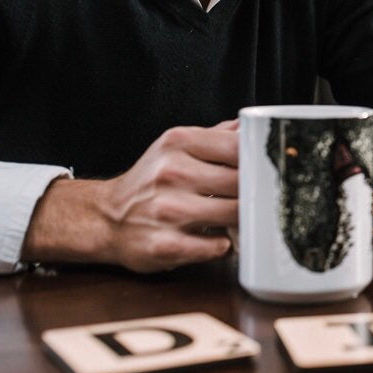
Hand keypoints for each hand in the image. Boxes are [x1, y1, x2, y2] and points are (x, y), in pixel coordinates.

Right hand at [22, 120, 239, 271]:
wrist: (105, 217)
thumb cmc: (149, 182)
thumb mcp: (176, 148)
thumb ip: (215, 137)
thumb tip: (250, 125)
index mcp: (178, 143)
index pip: (238, 147)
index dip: (259, 160)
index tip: (267, 170)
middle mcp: (171, 174)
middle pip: (241, 182)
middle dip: (256, 193)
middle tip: (260, 199)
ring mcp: (168, 211)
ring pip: (234, 214)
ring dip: (244, 219)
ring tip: (239, 218)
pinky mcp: (165, 245)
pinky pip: (216, 247)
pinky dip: (225, 245)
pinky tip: (218, 238)